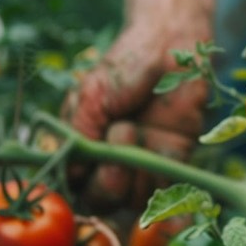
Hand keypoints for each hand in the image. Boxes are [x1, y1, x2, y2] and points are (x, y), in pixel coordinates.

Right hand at [60, 23, 209, 212]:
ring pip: (134, 198)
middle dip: (106, 185)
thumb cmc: (124, 66)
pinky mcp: (173, 158)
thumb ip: (79, 132)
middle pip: (102, 200)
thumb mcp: (91, 94)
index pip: (74, 184)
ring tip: (132, 130)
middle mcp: (111, 160)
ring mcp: (142, 162)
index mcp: (85, 146)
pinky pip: (167, 186)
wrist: (168, 45)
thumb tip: (73, 173)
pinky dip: (162, 174)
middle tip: (113, 152)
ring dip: (134, 175)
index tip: (83, 168)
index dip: (77, 185)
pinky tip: (159, 146)